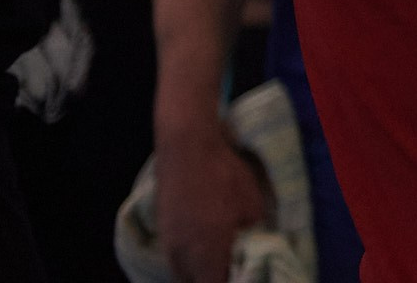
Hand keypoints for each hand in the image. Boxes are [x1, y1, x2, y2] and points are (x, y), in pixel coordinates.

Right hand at [154, 118, 273, 282]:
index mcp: (207, 252)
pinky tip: (202, 251)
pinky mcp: (162, 233)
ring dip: (198, 274)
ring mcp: (168, 245)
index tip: (242, 276)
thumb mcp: (252, 206)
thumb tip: (254, 250)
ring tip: (218, 263)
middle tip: (231, 270)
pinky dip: (188, 262)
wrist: (186, 148)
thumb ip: (252, 234)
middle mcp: (182, 255)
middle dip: (212, 280)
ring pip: (182, 274)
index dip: (230, 282)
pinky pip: (175, 260)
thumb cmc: (225, 175)